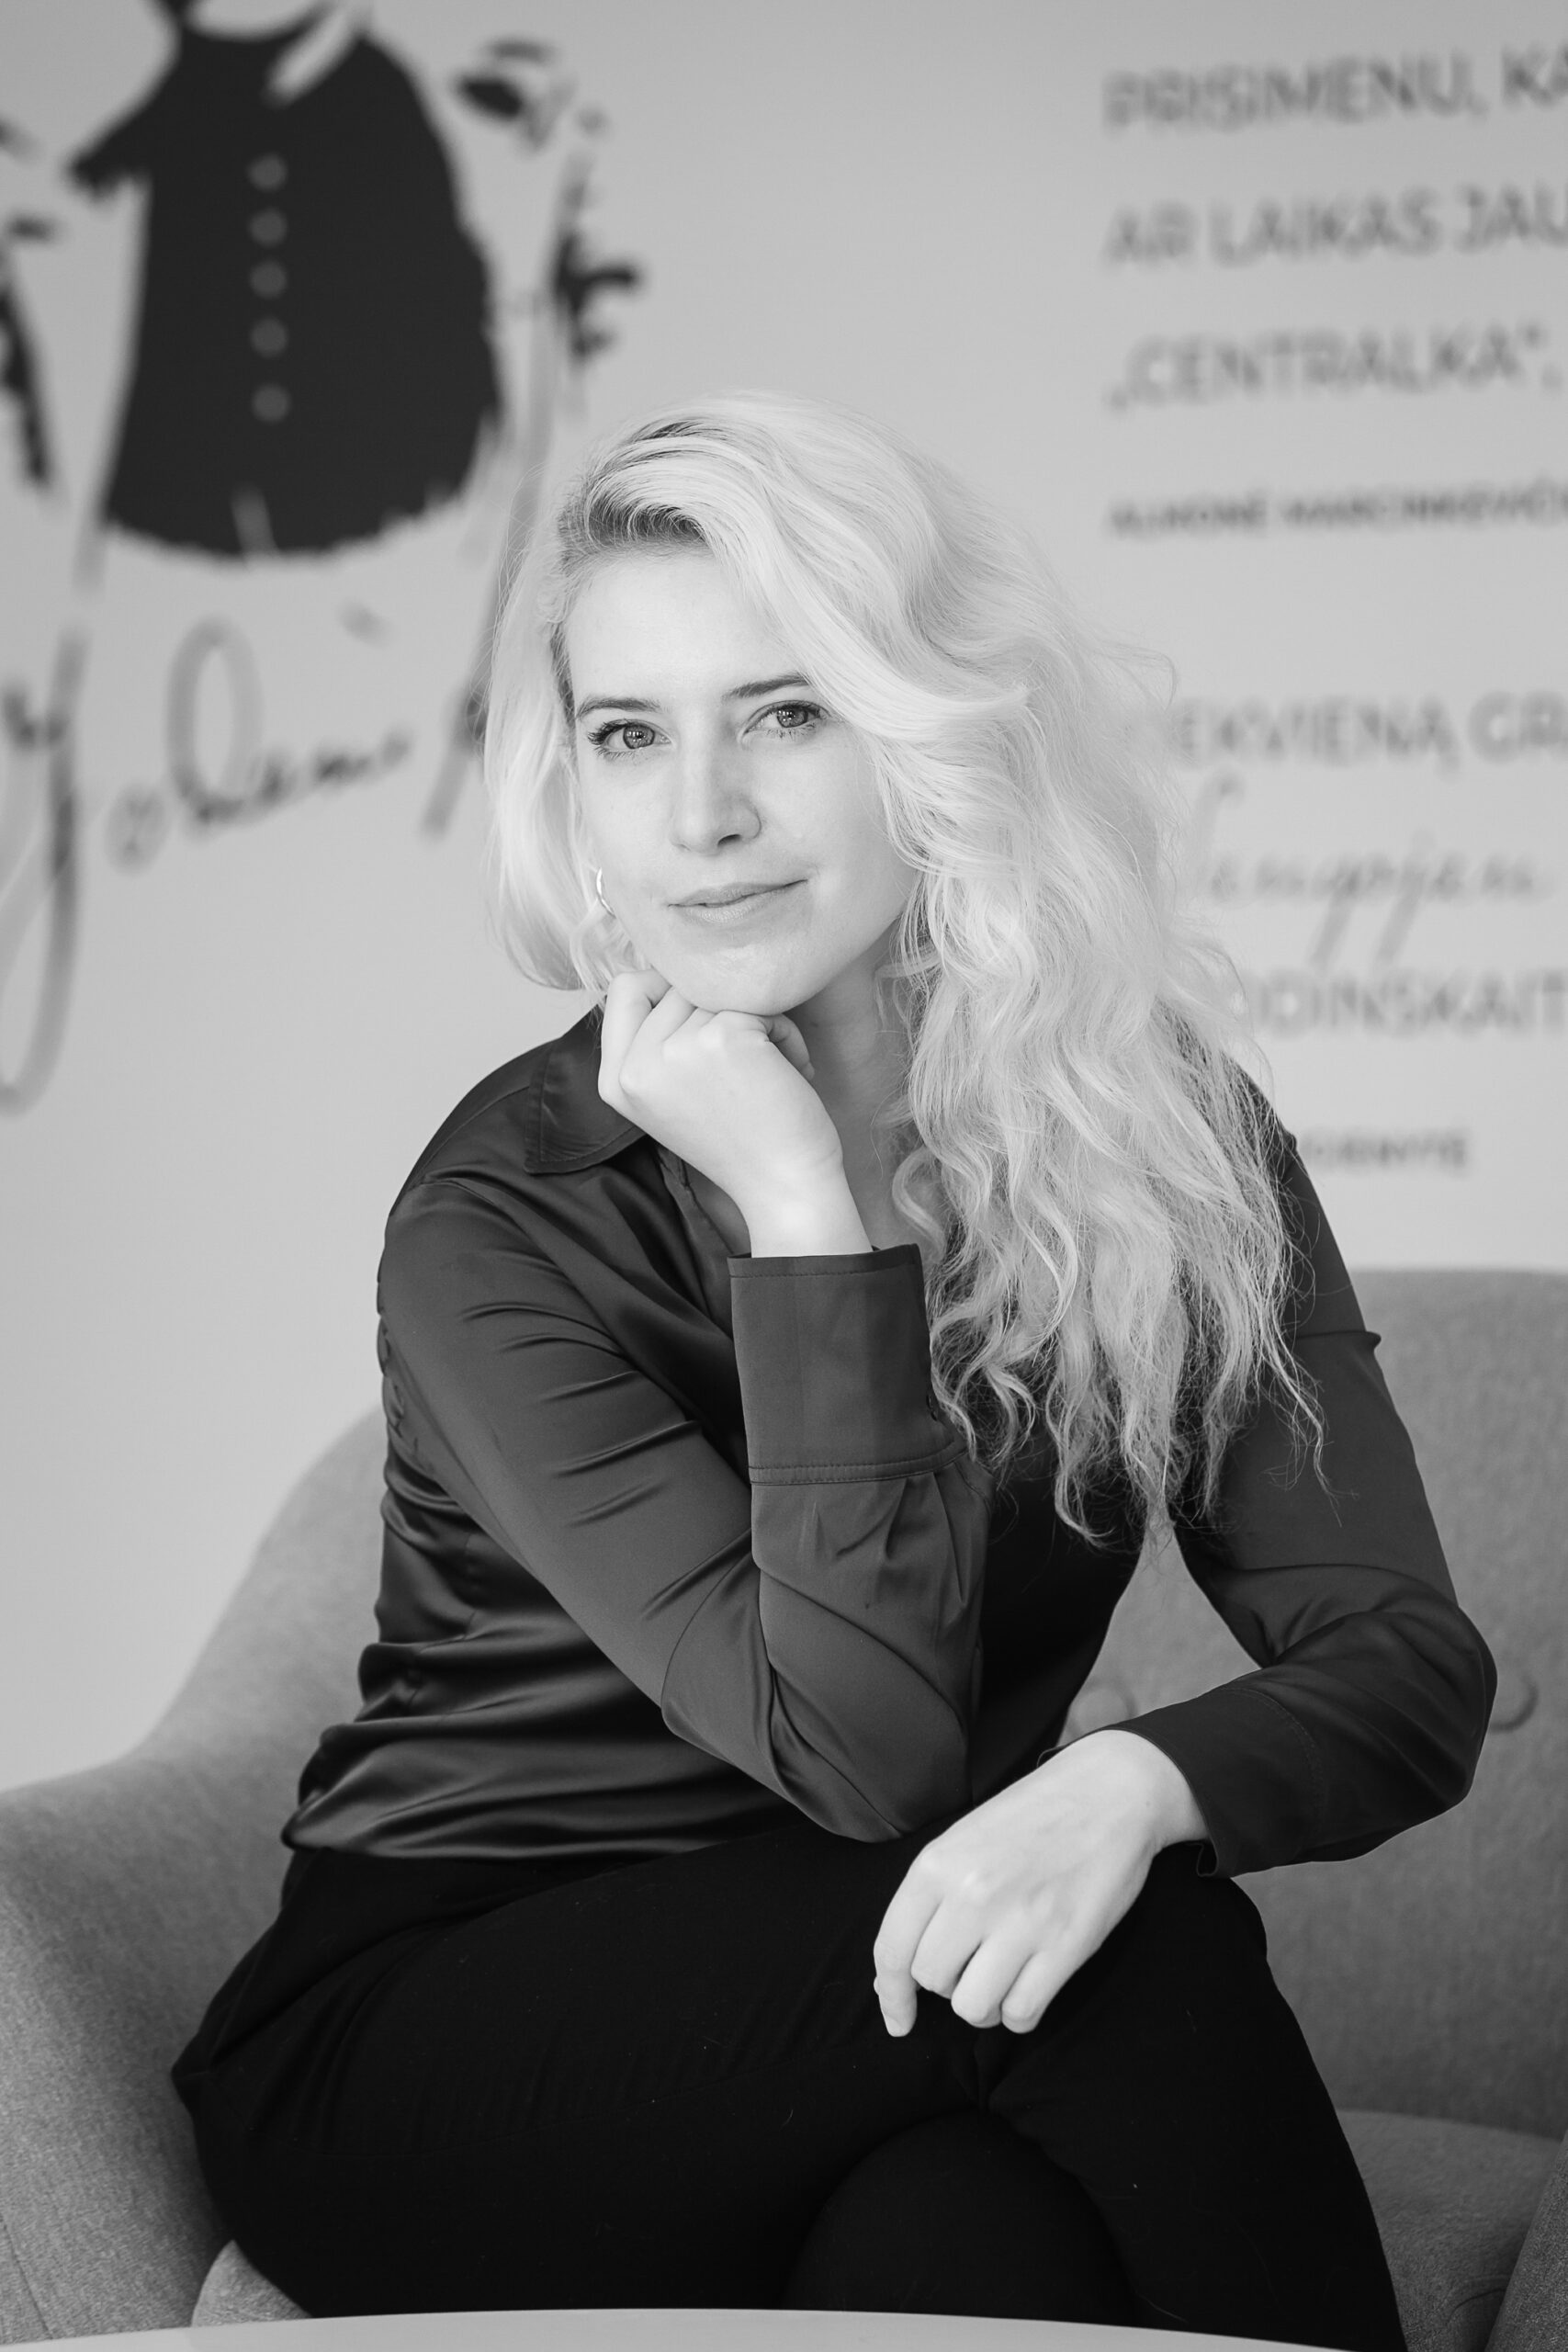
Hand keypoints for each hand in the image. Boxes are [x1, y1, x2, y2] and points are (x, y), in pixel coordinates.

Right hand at [596, 969, 844, 1211]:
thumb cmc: (741, 1141)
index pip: (624, 988)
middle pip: (677, 984)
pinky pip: (757, 1003)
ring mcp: (674, 1050)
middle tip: (749, 1058)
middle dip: (721, 1010)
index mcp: (616, 1080)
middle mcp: (636, 1065)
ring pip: (719, 991)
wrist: (784, 1188)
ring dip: (757, 1020)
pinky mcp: (720, 1038)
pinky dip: (783, 1030)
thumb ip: (656, 1042)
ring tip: (771, 1069)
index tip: (706, 1020)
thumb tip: (674, 968)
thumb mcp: (671, 1096)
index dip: (670, 989)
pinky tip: (790, 1070)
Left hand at [871, 1729, 1206, 2037]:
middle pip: (932, 1980)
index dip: (891, 1995)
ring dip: (983, 2005)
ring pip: (972, 2007)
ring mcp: (1020, 1922)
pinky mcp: (1065, 1945)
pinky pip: (1021, 2014)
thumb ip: (932, 1895)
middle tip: (973, 1963)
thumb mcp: (965, 1838)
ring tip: (1000, 1980)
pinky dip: (1019, 2014)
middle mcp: (972, 1895)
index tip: (898, 2019)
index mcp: (939, 1864)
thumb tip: (898, 1969)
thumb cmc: (1033, 1815)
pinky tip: (1029, 1989)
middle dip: (947, 1983)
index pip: (892, 1949)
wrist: (1110, 1791)